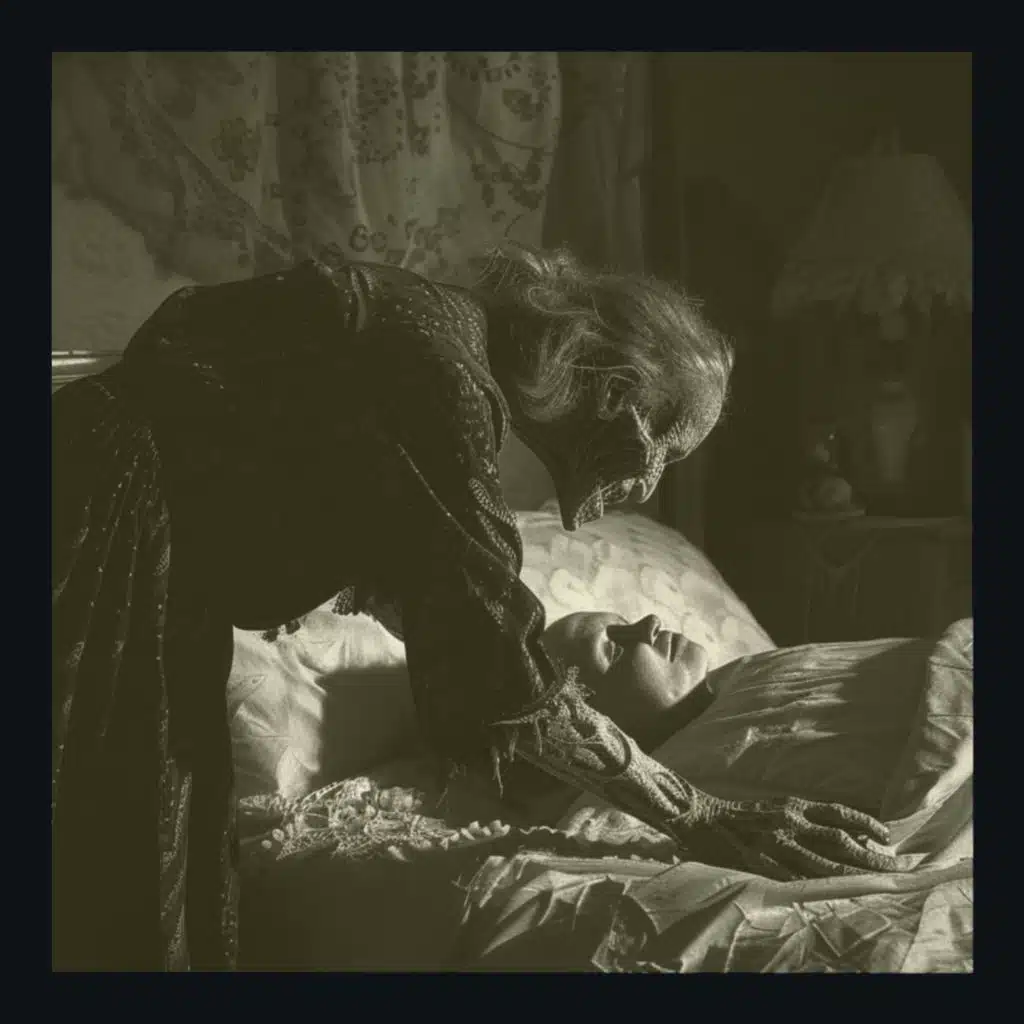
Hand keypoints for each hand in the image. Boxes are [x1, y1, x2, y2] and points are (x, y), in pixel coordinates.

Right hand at [671, 796, 901, 880]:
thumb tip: (846, 837)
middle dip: (871, 856)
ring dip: (854, 875)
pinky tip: (838, 896)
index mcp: (793, 806)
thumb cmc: (744, 816)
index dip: (867, 824)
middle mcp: (788, 822)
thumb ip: (806, 819)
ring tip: (877, 884)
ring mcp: (775, 845)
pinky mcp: (761, 864)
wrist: (702, 819)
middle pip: (839, 841)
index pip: (839, 813)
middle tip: (895, 867)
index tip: (887, 837)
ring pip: (824, 864)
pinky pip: (797, 881)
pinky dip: (820, 889)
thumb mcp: (778, 808)